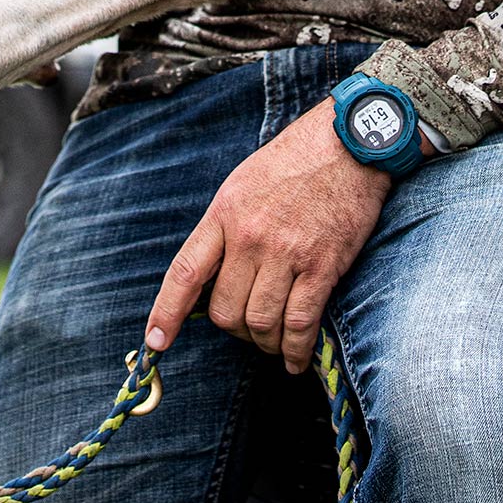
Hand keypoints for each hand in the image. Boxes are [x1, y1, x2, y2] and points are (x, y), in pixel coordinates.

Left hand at [146, 99, 390, 374]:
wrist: (346, 143)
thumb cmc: (294, 161)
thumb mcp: (243, 183)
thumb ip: (225, 228)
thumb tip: (213, 275)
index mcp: (224, 213)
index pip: (185, 272)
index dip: (167, 312)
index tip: (155, 341)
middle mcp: (250, 236)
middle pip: (225, 310)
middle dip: (233, 330)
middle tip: (247, 329)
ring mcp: (286, 253)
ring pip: (260, 323)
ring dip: (264, 344)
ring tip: (273, 344)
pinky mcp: (322, 266)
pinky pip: (300, 323)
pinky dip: (296, 351)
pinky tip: (296, 359)